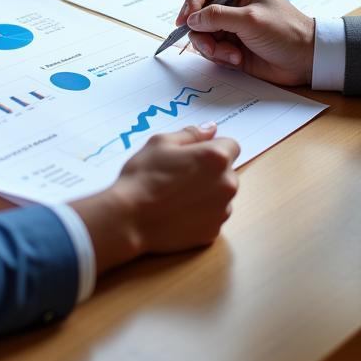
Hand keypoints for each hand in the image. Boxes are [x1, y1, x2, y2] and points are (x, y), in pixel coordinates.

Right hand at [70, 123, 239, 274]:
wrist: (129, 218)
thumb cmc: (143, 176)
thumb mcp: (161, 143)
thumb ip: (191, 134)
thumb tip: (211, 128)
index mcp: (216, 158)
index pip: (231, 145)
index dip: (212, 147)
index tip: (194, 153)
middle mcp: (227, 184)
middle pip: (227, 171)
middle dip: (210, 170)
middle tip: (181, 174)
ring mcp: (221, 211)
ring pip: (221, 195)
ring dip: (208, 192)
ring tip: (178, 195)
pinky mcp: (213, 232)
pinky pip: (212, 216)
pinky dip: (201, 213)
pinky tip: (178, 212)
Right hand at [176, 0, 314, 86]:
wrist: (305, 60)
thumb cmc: (285, 31)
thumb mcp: (250, 20)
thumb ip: (218, 17)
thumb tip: (191, 21)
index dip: (191, 0)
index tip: (187, 21)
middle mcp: (230, 0)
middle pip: (196, 10)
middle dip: (201, 30)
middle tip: (210, 46)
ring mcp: (228, 22)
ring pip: (199, 32)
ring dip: (211, 47)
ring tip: (232, 55)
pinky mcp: (228, 42)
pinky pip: (208, 48)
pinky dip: (218, 56)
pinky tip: (237, 59)